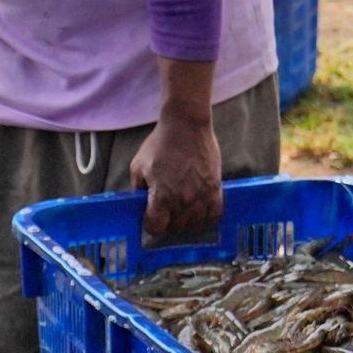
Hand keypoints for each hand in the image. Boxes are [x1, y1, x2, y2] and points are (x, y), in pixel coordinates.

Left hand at [131, 110, 222, 244]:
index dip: (151, 225)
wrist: (186, 125)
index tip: (152, 218)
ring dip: (188, 221)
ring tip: (183, 211)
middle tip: (167, 212)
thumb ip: (138, 189)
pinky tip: (201, 210)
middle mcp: (182, 201)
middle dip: (169, 223)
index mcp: (161, 197)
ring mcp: (201, 196)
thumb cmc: (160, 143)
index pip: (156, 228)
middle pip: (176, 228)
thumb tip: (140, 204)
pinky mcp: (215, 189)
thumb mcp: (138, 166)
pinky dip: (208, 216)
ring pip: (195, 224)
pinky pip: (214, 214)